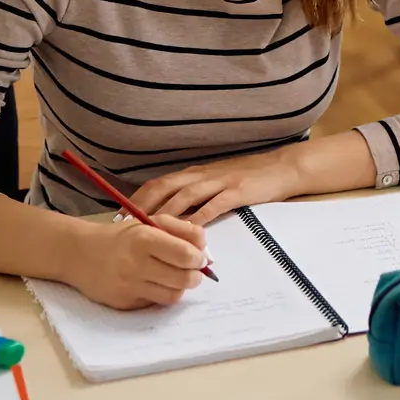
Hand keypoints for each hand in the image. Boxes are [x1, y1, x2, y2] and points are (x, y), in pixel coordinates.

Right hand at [64, 213, 208, 309]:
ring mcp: (129, 287)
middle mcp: (136, 265)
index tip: (199, 258)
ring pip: (172, 295)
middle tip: (193, 270)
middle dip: (195, 276)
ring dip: (180, 287)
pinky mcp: (124, 303)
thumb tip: (204, 247)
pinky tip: (155, 283)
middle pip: (183, 279)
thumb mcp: (149, 222)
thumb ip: (181, 230)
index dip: (199, 259)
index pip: (185, 256)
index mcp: (144, 240)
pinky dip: (161, 294)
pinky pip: (154, 303)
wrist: (80, 254)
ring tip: (176, 277)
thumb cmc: (121, 237)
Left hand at [131, 147, 305, 224]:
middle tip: (125, 228)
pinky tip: (187, 232)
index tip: (118, 218)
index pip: (158, 184)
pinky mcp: (237, 191)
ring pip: (185, 195)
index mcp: (194, 173)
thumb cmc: (247, 178)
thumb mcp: (215, 182)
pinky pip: (214, 204)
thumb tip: (168, 218)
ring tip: (149, 232)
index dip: (136, 199)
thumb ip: (194, 196)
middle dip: (142, 207)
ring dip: (165, 213)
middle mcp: (202, 175)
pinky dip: (198, 217)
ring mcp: (219, 181)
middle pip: (165, 187)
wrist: (281, 168)